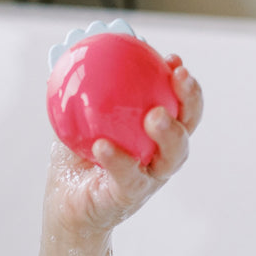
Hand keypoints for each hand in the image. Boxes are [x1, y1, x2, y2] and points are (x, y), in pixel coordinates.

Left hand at [48, 58, 203, 234]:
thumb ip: (81, 91)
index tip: (174, 60)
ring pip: (172, 156)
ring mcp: (148, 179)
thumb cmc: (75, 162)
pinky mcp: (127, 198)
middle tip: (180, 76)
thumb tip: (72, 49)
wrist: (64, 206)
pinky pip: (128, 177)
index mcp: (153, 136)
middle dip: (191, 99)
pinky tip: (103, 145)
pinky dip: (118, 160)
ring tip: (154, 115)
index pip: (178, 105)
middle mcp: (159, 156)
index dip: (183, 83)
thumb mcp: (75, 122)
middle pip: (188, 126)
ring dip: (168, 132)